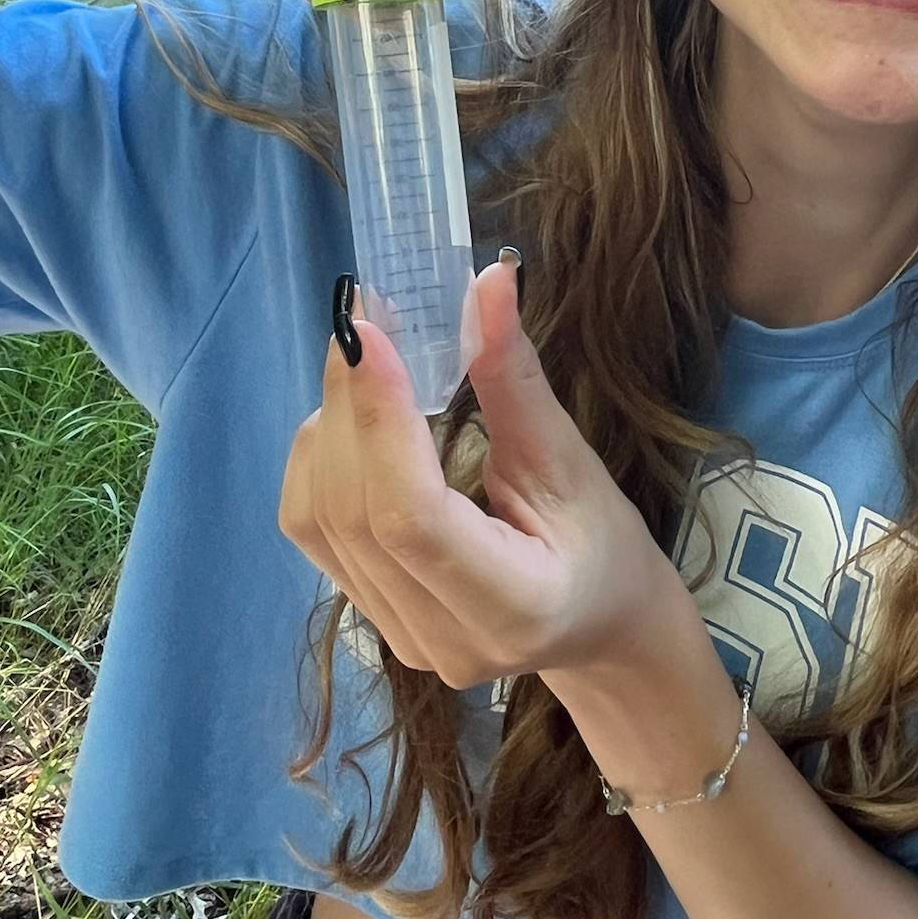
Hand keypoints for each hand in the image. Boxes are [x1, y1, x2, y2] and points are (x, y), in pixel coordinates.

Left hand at [277, 254, 686, 693]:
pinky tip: (352, 420)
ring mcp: (396, 638)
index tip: (369, 331)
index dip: (380, 418)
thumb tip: (491, 279)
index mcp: (512, 607)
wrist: (599, 628)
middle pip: (353, 513)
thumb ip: (515, 378)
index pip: (412, 516)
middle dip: (348, 404)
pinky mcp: (369, 619)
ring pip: (318, 521)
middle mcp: (440, 639)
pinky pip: (312, 533)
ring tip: (362, 364)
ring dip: (330, 426)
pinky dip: (319, 461)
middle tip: (361, 320)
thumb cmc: (606, 546)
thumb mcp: (573, 462)